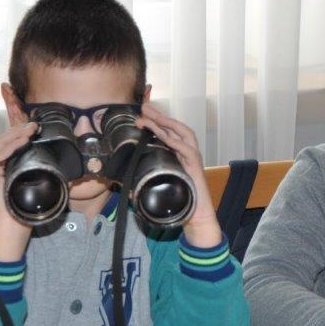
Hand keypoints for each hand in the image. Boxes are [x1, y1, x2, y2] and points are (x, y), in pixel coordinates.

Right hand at [0, 121, 37, 261]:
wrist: (17, 224)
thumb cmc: (29, 205)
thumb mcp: (39, 182)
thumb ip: (46, 171)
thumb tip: (66, 163)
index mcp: (7, 164)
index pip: (11, 142)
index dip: (22, 132)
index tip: (36, 127)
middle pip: (4, 140)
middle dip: (19, 130)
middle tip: (34, 125)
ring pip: (0, 145)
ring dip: (15, 135)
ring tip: (29, 130)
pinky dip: (9, 148)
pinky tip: (21, 142)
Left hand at [134, 103, 222, 248]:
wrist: (197, 218)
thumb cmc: (180, 202)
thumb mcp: (162, 187)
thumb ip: (149, 180)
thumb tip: (127, 181)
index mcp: (180, 155)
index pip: (170, 133)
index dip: (157, 122)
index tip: (142, 115)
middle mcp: (188, 153)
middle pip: (175, 128)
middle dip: (160, 116)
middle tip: (144, 107)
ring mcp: (193, 159)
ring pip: (181, 134)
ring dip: (165, 124)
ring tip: (149, 117)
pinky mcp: (196, 168)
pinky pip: (186, 151)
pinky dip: (175, 142)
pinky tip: (165, 136)